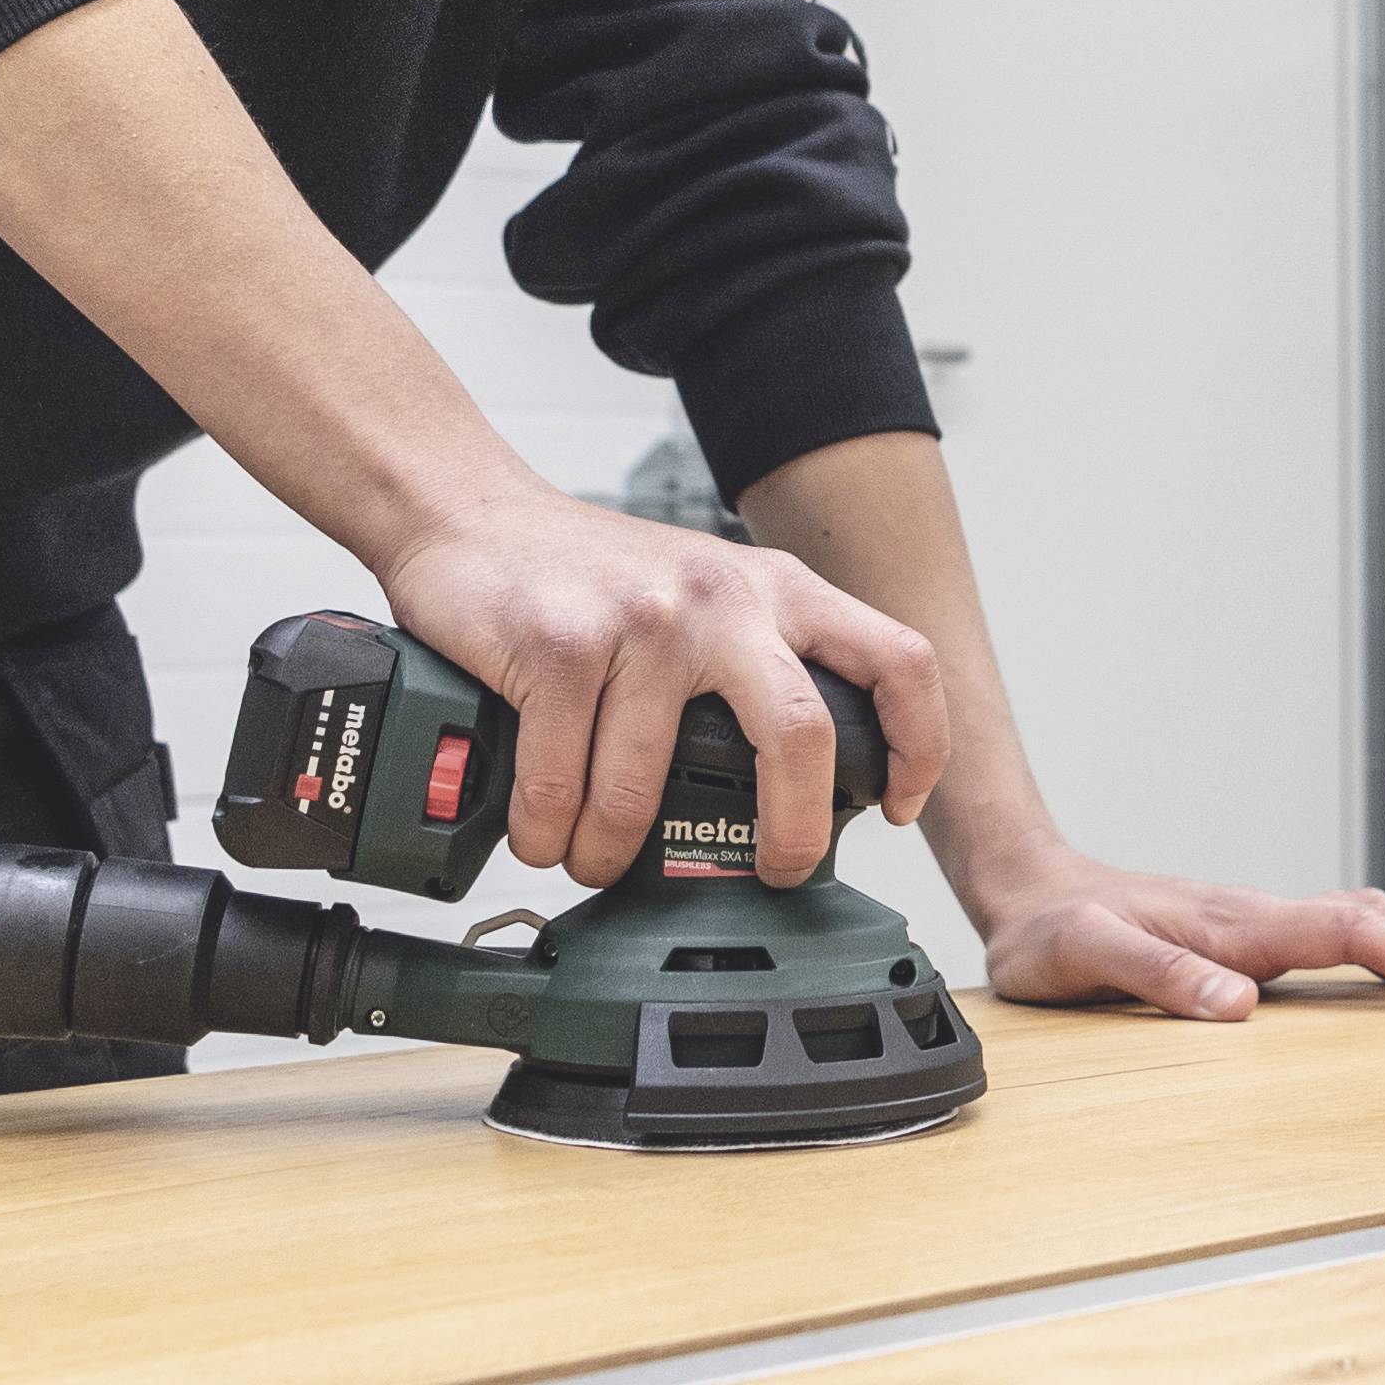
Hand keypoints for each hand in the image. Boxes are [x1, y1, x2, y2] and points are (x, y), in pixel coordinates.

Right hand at [377, 491, 946, 889]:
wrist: (465, 512)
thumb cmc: (587, 574)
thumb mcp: (704, 593)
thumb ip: (756, 661)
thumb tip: (799, 787)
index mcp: (777, 590)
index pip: (897, 660)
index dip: (918, 744)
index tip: (898, 806)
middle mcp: (723, 598)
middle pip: (802, 736)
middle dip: (792, 833)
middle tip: (771, 872)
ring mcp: (644, 620)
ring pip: (651, 787)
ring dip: (613, 852)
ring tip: (594, 860)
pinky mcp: (562, 644)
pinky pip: (563, 783)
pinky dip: (548, 832)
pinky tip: (542, 833)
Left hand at [971, 850, 1384, 1020]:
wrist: (1030, 892)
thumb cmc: (1051, 933)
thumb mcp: (1085, 957)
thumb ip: (1157, 978)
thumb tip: (1241, 1009)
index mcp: (1237, 924)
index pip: (1351, 932)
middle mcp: (1262, 917)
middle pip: (1384, 922)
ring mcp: (1262, 925)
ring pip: (1372, 925)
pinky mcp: (1253, 940)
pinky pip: (1345, 939)